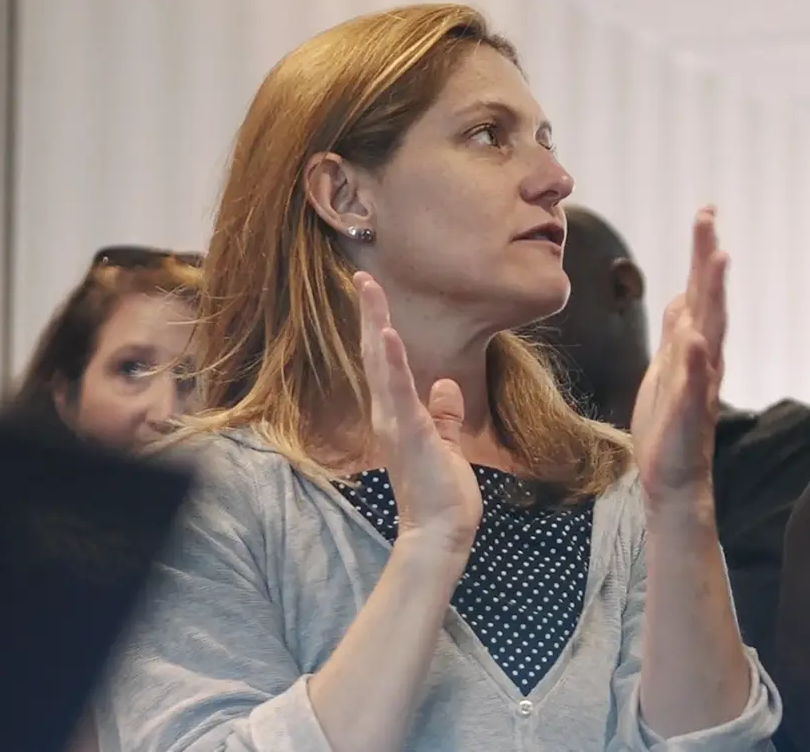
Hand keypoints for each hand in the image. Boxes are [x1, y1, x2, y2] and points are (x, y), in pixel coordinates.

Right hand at [356, 272, 482, 552]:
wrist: (440, 532)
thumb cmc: (441, 493)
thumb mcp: (445, 443)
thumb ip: (442, 414)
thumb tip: (444, 385)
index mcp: (397, 415)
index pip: (385, 362)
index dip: (378, 327)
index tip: (373, 294)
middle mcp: (387, 414)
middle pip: (375, 354)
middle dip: (370, 314)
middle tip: (363, 277)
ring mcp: (394, 423)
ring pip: (381, 365)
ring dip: (376, 325)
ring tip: (369, 290)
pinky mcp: (409, 433)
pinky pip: (398, 391)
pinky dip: (393, 362)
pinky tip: (388, 334)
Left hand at [630, 208, 728, 508]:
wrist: (671, 478)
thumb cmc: (668, 422)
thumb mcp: (667, 367)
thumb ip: (678, 333)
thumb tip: (683, 296)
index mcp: (695, 346)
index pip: (701, 290)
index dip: (703, 252)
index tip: (706, 212)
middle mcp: (704, 359)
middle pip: (710, 300)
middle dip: (708, 258)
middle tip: (709, 218)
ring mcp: (698, 384)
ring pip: (710, 332)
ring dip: (714, 296)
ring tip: (716, 260)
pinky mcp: (687, 413)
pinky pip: (693, 383)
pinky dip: (696, 361)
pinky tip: (695, 338)